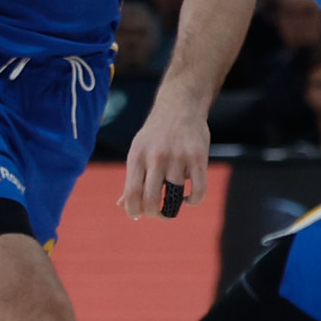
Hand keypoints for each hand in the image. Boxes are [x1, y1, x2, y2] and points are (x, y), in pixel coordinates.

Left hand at [119, 99, 210, 217]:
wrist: (179, 106)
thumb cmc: (155, 135)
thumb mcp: (137, 152)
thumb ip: (131, 179)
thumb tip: (122, 205)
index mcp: (137, 157)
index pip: (131, 193)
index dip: (133, 210)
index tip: (138, 214)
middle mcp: (156, 157)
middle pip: (152, 199)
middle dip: (154, 213)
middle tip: (157, 212)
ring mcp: (178, 157)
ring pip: (175, 196)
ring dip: (174, 207)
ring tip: (173, 203)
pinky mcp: (198, 157)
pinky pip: (198, 190)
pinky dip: (193, 201)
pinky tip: (188, 198)